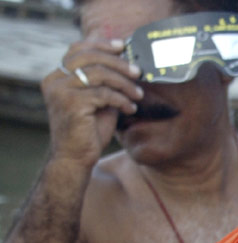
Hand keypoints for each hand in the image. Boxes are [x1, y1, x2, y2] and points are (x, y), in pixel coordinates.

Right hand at [41, 37, 142, 167]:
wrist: (75, 158)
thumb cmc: (88, 131)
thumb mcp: (98, 101)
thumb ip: (105, 83)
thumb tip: (127, 65)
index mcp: (57, 77)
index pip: (78, 50)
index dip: (101, 44)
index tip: (122, 46)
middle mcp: (55, 80)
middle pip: (90, 57)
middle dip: (118, 63)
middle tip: (138, 72)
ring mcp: (61, 91)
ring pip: (99, 73)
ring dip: (124, 83)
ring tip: (138, 95)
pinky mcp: (71, 103)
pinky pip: (103, 93)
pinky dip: (121, 99)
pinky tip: (130, 109)